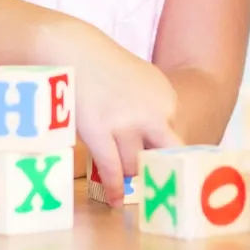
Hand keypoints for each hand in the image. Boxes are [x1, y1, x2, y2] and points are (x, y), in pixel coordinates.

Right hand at [38, 19, 181, 205]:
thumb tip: (161, 146)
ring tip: (124, 182)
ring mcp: (126, 123)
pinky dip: (115, 189)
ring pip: (135, 166)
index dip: (167, 158)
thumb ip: (156, 110)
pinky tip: (115, 201)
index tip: (162, 172)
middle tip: (153, 185)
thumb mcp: (144, 82)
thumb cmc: (106, 66)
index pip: (176, 140)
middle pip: (165, 157)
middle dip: (159, 173)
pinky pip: (112, 170)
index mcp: (166, 99)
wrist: (73, 49)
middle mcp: (153, 112)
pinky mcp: (100, 131)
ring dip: (129, 176)